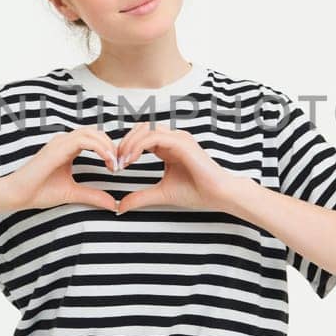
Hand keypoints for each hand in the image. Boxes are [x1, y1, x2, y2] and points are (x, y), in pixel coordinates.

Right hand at [0, 125, 119, 211]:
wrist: (17, 195)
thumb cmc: (38, 192)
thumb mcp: (73, 193)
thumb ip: (93, 195)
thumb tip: (114, 204)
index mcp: (68, 148)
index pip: (94, 138)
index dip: (109, 149)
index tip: (117, 167)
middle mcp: (64, 142)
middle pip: (96, 132)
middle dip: (112, 145)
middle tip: (120, 164)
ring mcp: (60, 143)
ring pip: (92, 133)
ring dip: (107, 146)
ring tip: (115, 163)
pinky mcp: (57, 148)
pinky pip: (84, 140)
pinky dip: (99, 148)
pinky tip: (107, 161)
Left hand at [114, 121, 248, 214]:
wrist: (218, 195)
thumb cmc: (197, 192)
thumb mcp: (161, 194)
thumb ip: (141, 197)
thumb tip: (120, 207)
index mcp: (169, 147)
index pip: (142, 136)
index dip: (126, 147)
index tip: (118, 166)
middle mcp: (174, 138)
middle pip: (141, 128)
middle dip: (125, 142)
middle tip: (117, 161)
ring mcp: (178, 138)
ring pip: (146, 129)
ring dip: (130, 143)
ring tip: (123, 161)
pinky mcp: (182, 143)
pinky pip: (154, 137)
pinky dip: (138, 146)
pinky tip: (131, 160)